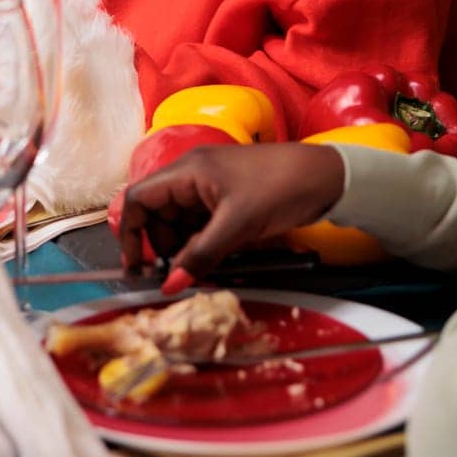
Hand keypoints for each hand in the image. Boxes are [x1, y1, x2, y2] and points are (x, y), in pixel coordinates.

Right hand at [118, 142, 345, 276]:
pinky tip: (217, 258)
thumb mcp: (238, 225)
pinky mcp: (226, 199)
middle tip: (180, 273)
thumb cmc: (279, 188)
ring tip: (203, 267)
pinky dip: (202, 243)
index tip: (135, 267)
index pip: (139, 198)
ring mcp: (209, 187)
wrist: (325, 177)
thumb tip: (170, 286)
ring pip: (180, 222)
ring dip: (184, 247)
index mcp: (186, 170)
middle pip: (158, 213)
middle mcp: (192, 175)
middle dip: (162, 245)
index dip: (130, 233)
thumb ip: (200, 255)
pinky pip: (200, 223)